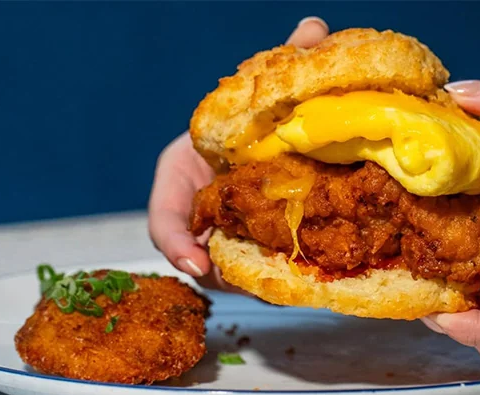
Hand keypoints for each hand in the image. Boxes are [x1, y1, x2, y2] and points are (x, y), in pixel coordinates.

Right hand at [148, 17, 329, 291]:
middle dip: (225, 273)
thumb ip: (277, 68)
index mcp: (185, 178)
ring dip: (255, 281)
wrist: (267, 145)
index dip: (176, 243)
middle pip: (199, 257)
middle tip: (258, 282)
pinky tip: (307, 275)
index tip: (197, 264)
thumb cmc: (246, 122)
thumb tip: (314, 26)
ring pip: (232, 272)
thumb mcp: (255, 95)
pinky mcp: (252, 249)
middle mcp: (199, 214)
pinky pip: (257, 274)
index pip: (165, 218)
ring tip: (290, 280)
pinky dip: (277, 278)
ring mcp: (223, 236)